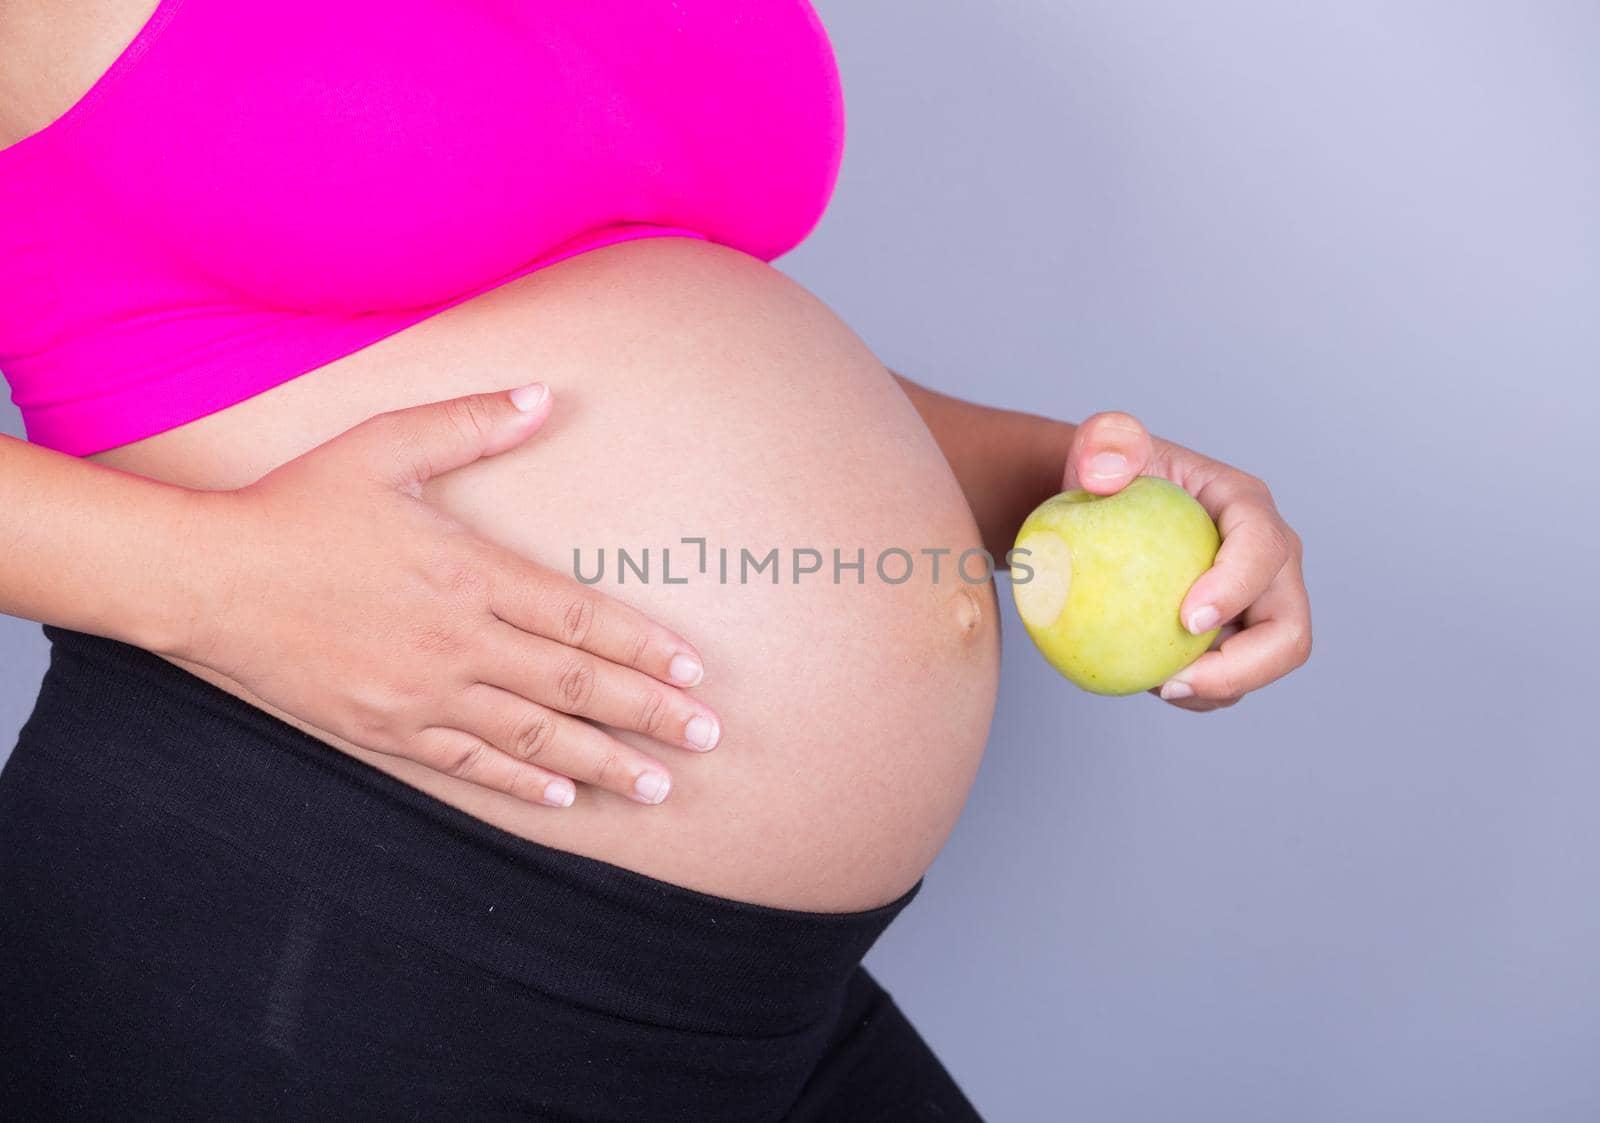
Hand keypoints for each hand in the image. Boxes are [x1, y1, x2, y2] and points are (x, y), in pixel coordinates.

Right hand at [182, 384, 719, 805]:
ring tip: (657, 787)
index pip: (580, 617)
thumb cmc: (298, 505)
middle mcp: (457, 641)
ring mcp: (422, 694)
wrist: (207, 580)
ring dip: (602, 762)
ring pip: (532, 736)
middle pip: (574, 684)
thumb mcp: (383, 445)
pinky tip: (563, 799)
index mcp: (468, 572)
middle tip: (708, 737)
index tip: (695, 669)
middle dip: (649, 714)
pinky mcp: (384, 729)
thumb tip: (543, 396)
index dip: (645, 646)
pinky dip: (519, 782)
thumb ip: (469, 422)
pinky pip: (467, 764)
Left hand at [1062, 412, 1311, 709]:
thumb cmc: (1106, 474)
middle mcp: (1267, 561)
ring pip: (1264, 664)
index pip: (1263, 547)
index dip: (1237, 587)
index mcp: (1245, 506)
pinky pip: (1228, 676)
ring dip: (1216, 689)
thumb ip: (1104, 444)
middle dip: (1244, 667)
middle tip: (1174, 682)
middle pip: (1288, 628)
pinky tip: (1146, 682)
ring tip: (1154, 685)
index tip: (1186, 619)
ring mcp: (1255, 602)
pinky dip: (1195, 690)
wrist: (1100, 509)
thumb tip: (1103, 474)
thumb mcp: (1101, 445)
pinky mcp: (1232, 634)